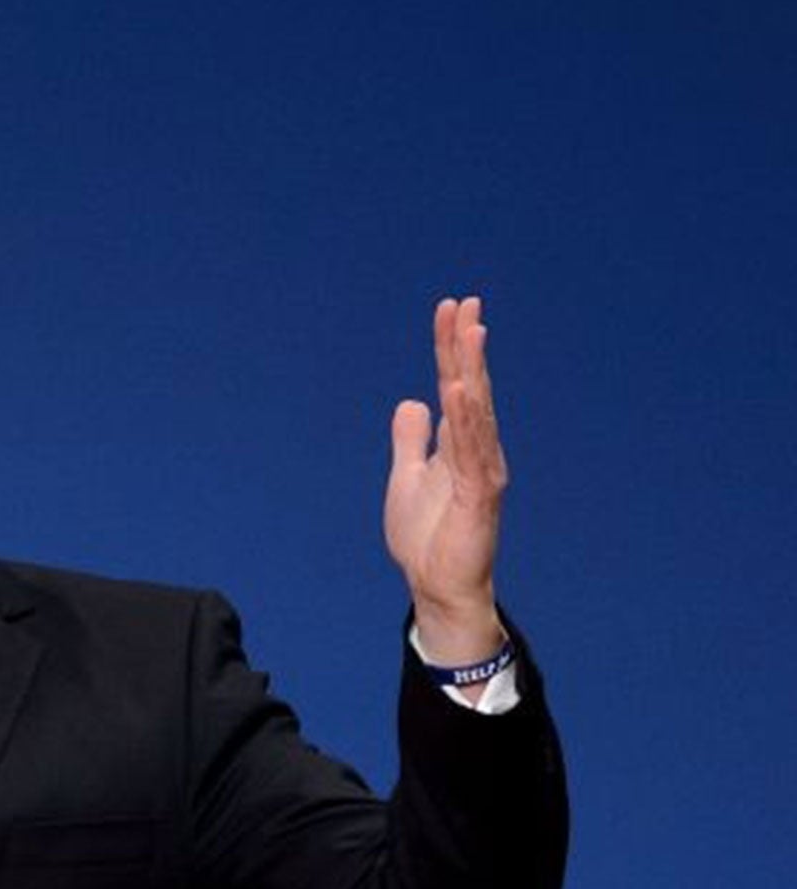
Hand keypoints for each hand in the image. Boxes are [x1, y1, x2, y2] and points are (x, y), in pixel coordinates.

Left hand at [385, 296, 507, 666]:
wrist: (436, 585)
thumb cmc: (426, 537)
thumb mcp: (406, 478)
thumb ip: (410, 441)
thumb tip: (412, 401)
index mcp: (457, 445)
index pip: (455, 385)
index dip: (450, 348)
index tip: (450, 308)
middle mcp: (475, 451)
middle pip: (471, 388)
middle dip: (466, 347)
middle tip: (465, 303)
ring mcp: (481, 471)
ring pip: (477, 412)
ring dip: (472, 371)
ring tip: (469, 333)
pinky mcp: (480, 496)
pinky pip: (473, 451)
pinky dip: (467, 420)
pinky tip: (460, 391)